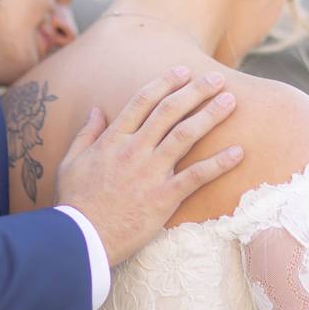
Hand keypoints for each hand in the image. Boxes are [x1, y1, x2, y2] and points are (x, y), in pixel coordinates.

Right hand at [54, 67, 240, 265]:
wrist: (82, 238)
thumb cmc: (75, 202)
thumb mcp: (70, 162)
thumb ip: (86, 133)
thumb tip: (96, 110)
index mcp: (113, 139)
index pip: (143, 101)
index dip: (165, 82)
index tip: (183, 70)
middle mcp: (134, 150)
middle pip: (169, 111)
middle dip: (195, 91)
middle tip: (216, 78)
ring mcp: (150, 173)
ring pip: (185, 135)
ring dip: (210, 115)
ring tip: (231, 100)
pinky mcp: (164, 197)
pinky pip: (196, 176)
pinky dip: (218, 163)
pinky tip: (238, 152)